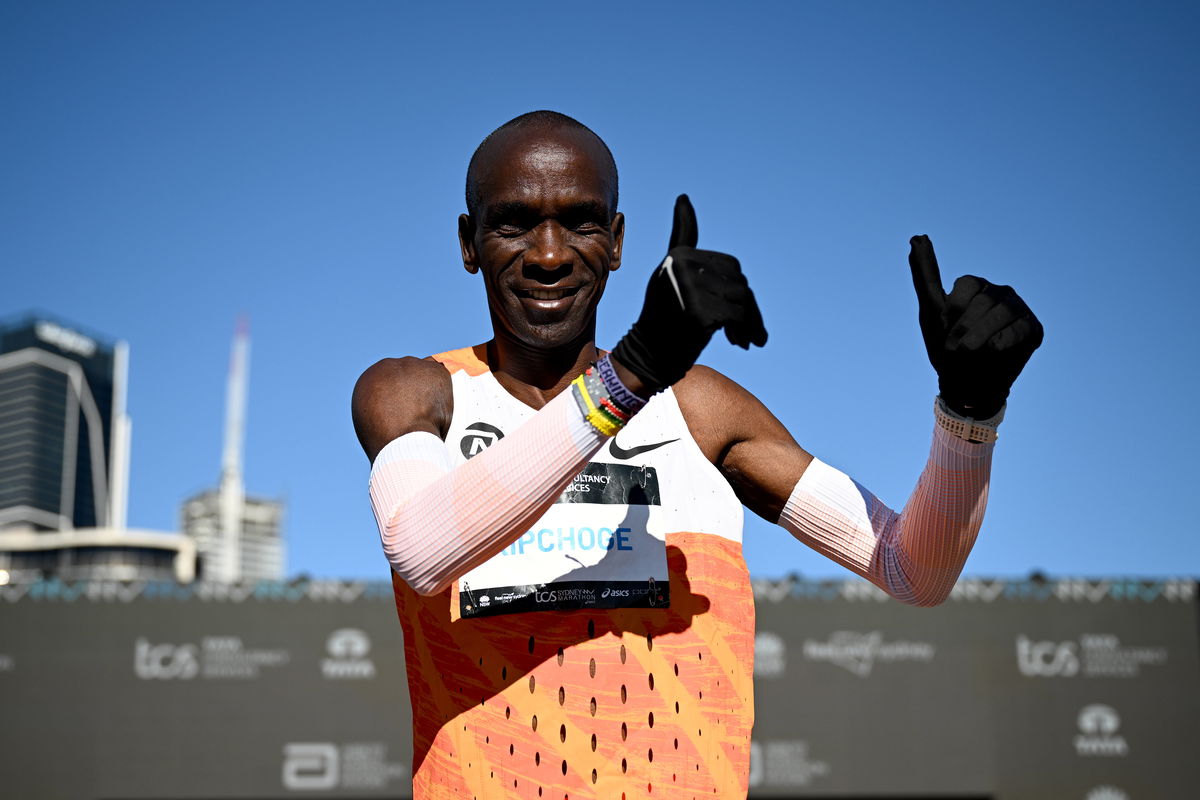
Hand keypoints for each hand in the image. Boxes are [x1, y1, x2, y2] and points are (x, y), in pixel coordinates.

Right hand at [612, 195, 766, 392]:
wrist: (649, 355)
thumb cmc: (664, 320)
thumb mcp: (669, 275)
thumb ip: (682, 240)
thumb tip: (683, 197)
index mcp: (678, 257)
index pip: (728, 265)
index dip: (735, 281)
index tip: (686, 203)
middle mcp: (682, 266)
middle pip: (740, 281)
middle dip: (748, 307)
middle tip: (747, 331)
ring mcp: (689, 287)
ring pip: (743, 299)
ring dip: (751, 322)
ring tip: (745, 339)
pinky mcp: (699, 311)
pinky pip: (739, 316)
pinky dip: (747, 330)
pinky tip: (742, 342)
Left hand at [909, 234, 1043, 418]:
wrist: (966, 386)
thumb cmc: (947, 349)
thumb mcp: (931, 311)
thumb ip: (924, 273)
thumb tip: (915, 235)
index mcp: (976, 286)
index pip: (965, 284)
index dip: (952, 311)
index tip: (945, 328)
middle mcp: (1000, 293)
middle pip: (983, 301)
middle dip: (964, 329)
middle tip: (956, 349)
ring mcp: (1019, 310)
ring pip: (1001, 314)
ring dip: (979, 339)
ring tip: (972, 353)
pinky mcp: (1034, 329)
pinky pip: (1019, 330)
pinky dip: (1001, 345)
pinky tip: (994, 352)